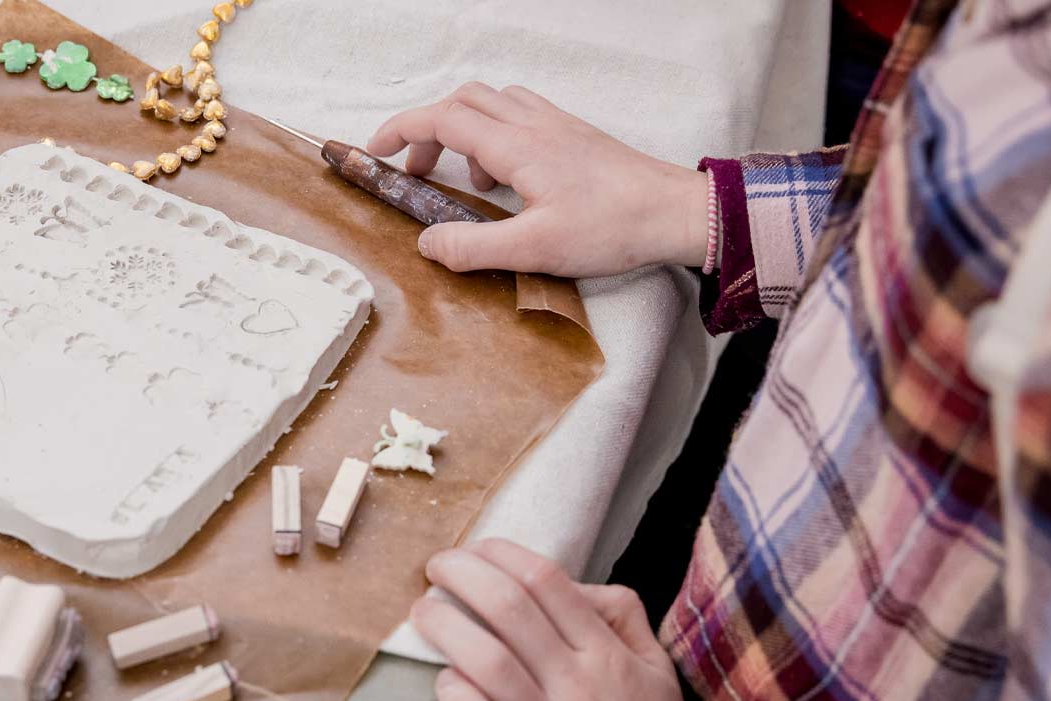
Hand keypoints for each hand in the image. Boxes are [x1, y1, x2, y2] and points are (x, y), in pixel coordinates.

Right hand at [366, 82, 710, 276]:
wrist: (673, 213)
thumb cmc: (611, 228)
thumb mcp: (534, 249)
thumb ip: (473, 247)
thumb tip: (427, 245)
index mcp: (516, 145)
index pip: (442, 119)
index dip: (401, 131)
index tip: (376, 153)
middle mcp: (532, 124)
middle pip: (462, 101)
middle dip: (428, 130)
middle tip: (417, 171)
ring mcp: (556, 125)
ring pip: (493, 102)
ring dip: (464, 130)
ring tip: (469, 182)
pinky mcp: (574, 136)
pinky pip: (521, 114)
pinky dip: (497, 134)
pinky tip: (510, 178)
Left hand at [411, 539, 700, 700]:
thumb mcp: (657, 670)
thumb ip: (622, 617)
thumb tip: (575, 584)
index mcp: (606, 655)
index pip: (546, 582)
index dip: (499, 556)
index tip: (471, 552)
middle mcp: (578, 685)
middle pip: (509, 610)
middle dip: (462, 577)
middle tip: (434, 570)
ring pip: (489, 663)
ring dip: (447, 629)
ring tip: (423, 614)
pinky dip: (459, 700)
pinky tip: (444, 684)